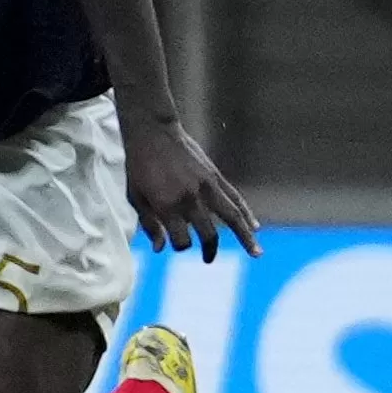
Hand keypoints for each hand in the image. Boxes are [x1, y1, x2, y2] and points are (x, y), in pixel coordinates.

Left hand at [126, 119, 259, 260]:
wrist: (153, 133)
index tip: (175, 244)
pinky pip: (235, 199)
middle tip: (207, 259)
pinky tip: (254, 227)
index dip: (179, 246)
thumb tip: (160, 250)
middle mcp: (190, 198)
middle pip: (208, 234)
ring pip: (232, 217)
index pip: (182, 240)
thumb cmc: (139, 167)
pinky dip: (246, 214)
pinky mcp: (215, 176)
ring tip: (256, 254)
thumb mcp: (135, 196)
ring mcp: (206, 186)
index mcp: (168, 205)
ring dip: (246, 238)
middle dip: (209, 249)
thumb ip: (149, 224)